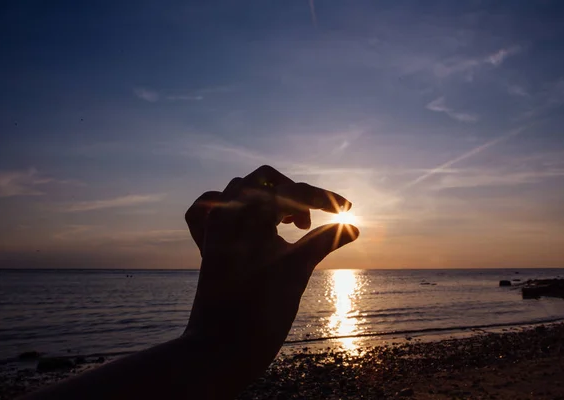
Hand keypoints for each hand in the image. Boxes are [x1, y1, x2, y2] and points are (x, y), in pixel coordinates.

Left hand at [184, 165, 358, 397]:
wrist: (220, 349)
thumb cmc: (260, 311)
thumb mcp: (298, 269)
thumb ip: (325, 239)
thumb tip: (354, 227)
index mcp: (248, 213)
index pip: (292, 190)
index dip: (323, 197)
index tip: (347, 209)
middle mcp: (225, 213)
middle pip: (263, 180)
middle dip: (293, 193)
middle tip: (308, 222)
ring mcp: (213, 227)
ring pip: (239, 190)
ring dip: (267, 198)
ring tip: (288, 224)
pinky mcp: (209, 244)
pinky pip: (212, 209)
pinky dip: (234, 209)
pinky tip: (251, 223)